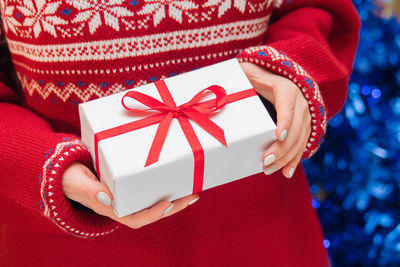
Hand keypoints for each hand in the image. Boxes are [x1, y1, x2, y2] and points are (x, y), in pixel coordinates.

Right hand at [62, 162, 198, 228]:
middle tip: (193, 196)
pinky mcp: (129, 185)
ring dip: (174, 198)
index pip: (135, 218)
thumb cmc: (69, 177)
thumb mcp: (78, 182)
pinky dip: (163, 186)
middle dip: (174, 206)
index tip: (168, 204)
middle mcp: (122, 204)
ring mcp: (127, 195)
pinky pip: (149, 189)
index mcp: (110, 208)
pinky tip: (176, 179)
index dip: (153, 214)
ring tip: (192, 189)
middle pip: (151, 211)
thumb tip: (108, 198)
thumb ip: (90, 190)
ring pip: (153, 201)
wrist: (65, 170)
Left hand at [239, 62, 310, 178]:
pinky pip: (302, 144)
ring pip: (300, 139)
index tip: (278, 136)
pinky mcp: (303, 126)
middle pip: (295, 127)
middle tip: (265, 162)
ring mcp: (304, 114)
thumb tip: (217, 89)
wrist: (274, 77)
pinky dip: (294, 159)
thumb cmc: (253, 76)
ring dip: (286, 157)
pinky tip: (287, 172)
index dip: (285, 120)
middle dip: (282, 147)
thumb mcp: (246, 72)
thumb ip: (237, 76)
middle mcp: (300, 101)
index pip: (287, 104)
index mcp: (285, 88)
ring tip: (269, 169)